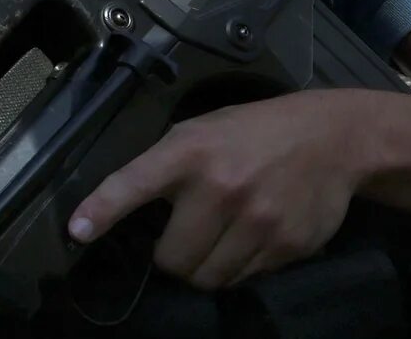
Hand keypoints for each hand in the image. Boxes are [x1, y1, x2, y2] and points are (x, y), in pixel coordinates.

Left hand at [62, 88, 384, 290]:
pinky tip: (249, 238)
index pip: (134, 183)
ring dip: (203, 268)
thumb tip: (123, 209)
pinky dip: (238, 268)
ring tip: (218, 239)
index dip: (101, 210)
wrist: (334, 139)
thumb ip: (167, 165)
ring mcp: (256, 220)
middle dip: (172, 257)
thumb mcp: (203, 130)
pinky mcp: (285, 245)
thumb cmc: (254, 132)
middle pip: (172, 261)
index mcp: (190, 151)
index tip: (76, 232)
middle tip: (185, 237)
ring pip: (206, 278)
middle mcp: (221, 187)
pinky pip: (243, 279)